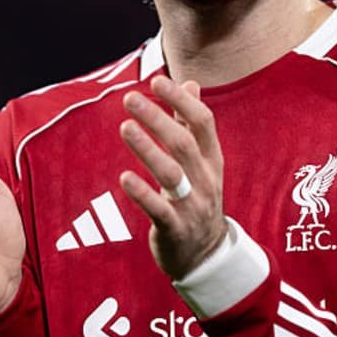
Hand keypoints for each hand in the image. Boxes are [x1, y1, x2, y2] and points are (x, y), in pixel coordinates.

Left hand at [118, 76, 226, 279]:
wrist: (207, 255)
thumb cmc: (198, 199)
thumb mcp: (203, 162)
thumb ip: (192, 124)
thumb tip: (190, 84)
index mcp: (212, 161)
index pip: (203, 123)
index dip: (181, 100)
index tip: (157, 80)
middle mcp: (205, 181)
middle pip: (184, 144)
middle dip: (157, 119)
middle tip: (131, 99)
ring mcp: (192, 206)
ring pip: (171, 174)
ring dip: (147, 149)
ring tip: (125, 127)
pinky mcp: (175, 229)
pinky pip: (159, 210)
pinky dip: (142, 193)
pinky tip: (124, 177)